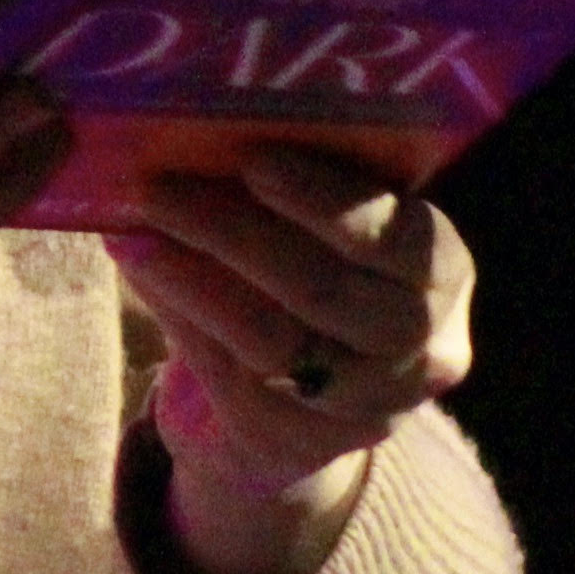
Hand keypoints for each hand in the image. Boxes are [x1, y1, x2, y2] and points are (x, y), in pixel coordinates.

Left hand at [113, 141, 477, 573]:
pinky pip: (231, 377)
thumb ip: (292, 186)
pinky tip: (143, 273)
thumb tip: (206, 130)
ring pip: (274, 341)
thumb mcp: (329, 229)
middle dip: (234, 232)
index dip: (328, 200)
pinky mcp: (297, 443)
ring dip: (191, 277)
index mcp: (443, 272)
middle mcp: (422, 349)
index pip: (399, 237)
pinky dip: (182, 318)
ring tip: (131, 232)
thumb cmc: (312, 271)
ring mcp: (364, 408)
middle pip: (325, 291)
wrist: (298, 401)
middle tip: (158, 186)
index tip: (254, 158)